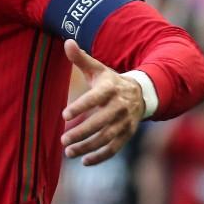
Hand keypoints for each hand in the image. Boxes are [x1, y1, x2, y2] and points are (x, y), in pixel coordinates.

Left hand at [61, 40, 144, 165]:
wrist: (141, 93)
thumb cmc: (110, 81)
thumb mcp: (98, 69)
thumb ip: (81, 58)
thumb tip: (67, 41)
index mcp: (110, 89)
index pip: (95, 98)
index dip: (80, 106)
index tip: (63, 115)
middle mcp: (120, 106)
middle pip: (101, 122)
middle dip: (82, 132)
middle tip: (63, 140)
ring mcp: (125, 122)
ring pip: (107, 138)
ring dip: (88, 147)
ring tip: (68, 152)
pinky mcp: (128, 134)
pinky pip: (115, 148)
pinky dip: (101, 156)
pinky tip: (84, 161)